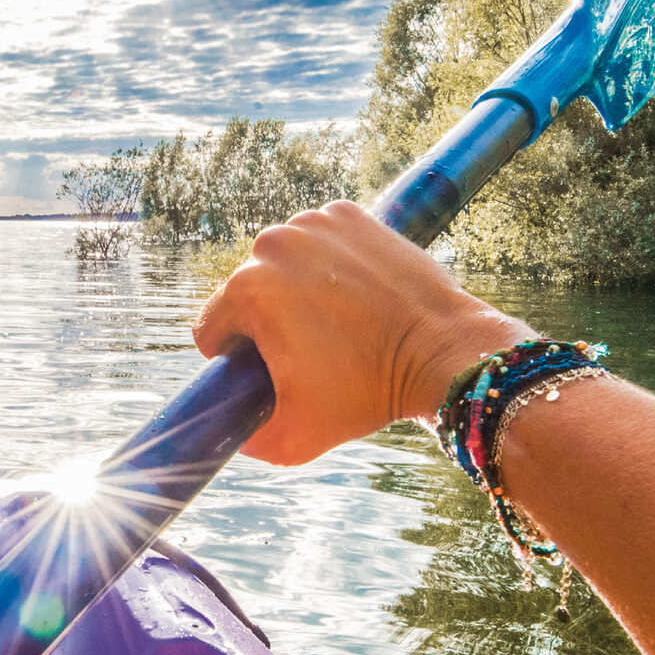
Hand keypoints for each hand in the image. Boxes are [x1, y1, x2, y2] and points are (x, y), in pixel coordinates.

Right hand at [192, 200, 534, 464]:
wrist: (441, 351)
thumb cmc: (368, 394)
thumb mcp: (294, 438)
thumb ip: (247, 441)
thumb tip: (229, 432)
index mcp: (247, 290)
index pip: (212, 328)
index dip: (235, 359)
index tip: (271, 370)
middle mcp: (272, 244)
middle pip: (247, 292)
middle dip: (268, 322)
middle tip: (311, 350)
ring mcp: (313, 223)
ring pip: (282, 264)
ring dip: (295, 288)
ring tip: (335, 322)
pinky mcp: (349, 213)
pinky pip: (318, 241)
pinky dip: (329, 262)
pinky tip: (353, 292)